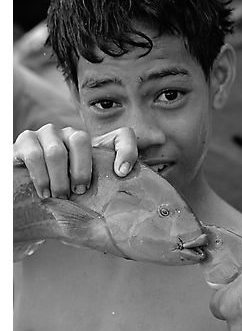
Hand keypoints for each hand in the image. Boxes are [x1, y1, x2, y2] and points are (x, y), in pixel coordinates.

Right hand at [13, 124, 137, 198]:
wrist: (25, 193)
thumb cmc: (63, 193)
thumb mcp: (88, 192)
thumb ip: (106, 191)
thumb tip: (125, 192)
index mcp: (94, 145)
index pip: (122, 136)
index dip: (127, 151)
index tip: (122, 173)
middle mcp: (70, 134)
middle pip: (81, 139)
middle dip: (81, 170)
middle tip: (78, 192)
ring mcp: (47, 133)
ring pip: (56, 151)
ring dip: (58, 179)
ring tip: (58, 196)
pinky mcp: (25, 140)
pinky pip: (34, 155)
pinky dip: (41, 177)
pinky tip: (43, 192)